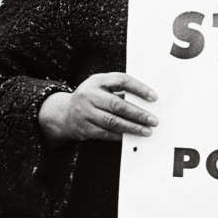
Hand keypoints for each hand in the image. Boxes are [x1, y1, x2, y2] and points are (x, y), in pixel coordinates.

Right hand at [38, 72, 157, 143]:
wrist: (63, 113)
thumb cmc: (89, 98)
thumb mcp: (100, 87)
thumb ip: (118, 90)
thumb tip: (145, 101)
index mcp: (97, 81)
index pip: (121, 80)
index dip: (139, 88)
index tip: (153, 97)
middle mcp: (89, 95)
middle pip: (117, 104)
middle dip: (138, 113)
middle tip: (152, 120)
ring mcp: (85, 112)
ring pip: (112, 122)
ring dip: (132, 127)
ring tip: (146, 131)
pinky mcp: (84, 128)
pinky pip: (106, 133)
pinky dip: (120, 136)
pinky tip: (130, 136)